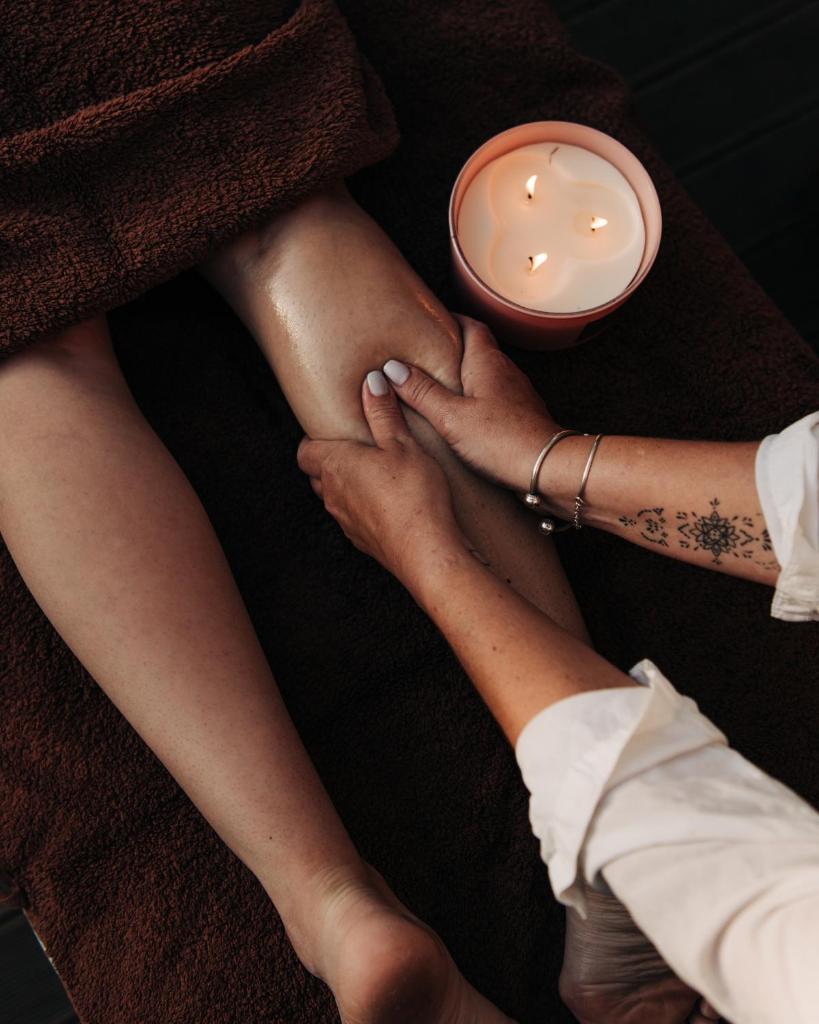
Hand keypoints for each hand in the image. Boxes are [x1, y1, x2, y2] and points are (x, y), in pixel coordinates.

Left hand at [297, 371, 463, 584]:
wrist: (426, 552)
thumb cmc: (413, 497)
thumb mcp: (403, 445)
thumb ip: (384, 414)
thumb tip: (371, 382)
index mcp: (336, 466)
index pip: (305, 451)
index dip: (315, 439)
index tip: (334, 429)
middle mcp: (333, 495)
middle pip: (317, 475)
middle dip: (331, 461)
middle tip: (357, 447)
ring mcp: (346, 521)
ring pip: (335, 497)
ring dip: (349, 485)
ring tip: (376, 473)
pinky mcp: (363, 540)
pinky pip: (354, 518)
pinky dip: (365, 507)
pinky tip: (390, 502)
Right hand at [381, 316, 559, 491]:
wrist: (547, 467)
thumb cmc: (501, 441)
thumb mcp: (451, 417)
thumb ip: (421, 392)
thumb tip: (392, 369)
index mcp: (487, 362)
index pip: (471, 326)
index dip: (452, 320)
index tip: (431, 320)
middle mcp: (505, 371)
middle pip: (479, 349)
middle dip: (455, 347)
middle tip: (427, 353)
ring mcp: (517, 394)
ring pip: (487, 374)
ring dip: (466, 375)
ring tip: (439, 384)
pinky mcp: (521, 415)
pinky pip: (496, 397)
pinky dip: (478, 397)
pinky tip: (464, 415)